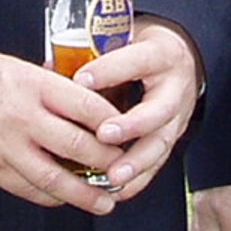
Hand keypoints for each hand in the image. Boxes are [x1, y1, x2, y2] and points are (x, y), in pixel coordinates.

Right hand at [0, 45, 121, 213]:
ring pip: (56, 179)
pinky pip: (30, 190)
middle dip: (109, 162)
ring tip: (107, 201)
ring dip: (87, 194)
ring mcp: (7, 148)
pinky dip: (53, 198)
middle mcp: (23, 118)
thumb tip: (82, 94)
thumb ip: (48, 82)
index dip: (113, 122)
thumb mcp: (14, 65)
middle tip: (126, 167)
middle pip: (79, 147)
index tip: (128, 129)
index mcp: (32, 85)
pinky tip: (67, 199)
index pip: (87, 106)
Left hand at [72, 17, 204, 200]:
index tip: (81, 80)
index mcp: (161, 54)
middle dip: (131, 125)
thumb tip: (50, 68)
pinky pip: (159, 162)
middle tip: (103, 135)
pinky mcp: (173, 138)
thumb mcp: (124, 40)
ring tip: (112, 177)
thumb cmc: (141, 49)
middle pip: (158, 110)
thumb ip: (93, 55)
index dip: (109, 71)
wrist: (180, 58)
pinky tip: (118, 190)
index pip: (137, 60)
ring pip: (161, 143)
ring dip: (136, 163)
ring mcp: (178, 116)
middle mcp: (175, 87)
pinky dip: (138, 179)